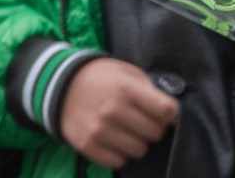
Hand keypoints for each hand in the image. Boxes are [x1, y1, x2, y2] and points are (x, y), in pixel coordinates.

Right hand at [58, 57, 178, 168]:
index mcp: (126, 89)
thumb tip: (169, 110)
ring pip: (140, 150)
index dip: (173, 114)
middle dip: (156, 128)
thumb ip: (148, 88)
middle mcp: (114, 111)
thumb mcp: (126, 71)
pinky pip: (119, 162)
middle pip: (155, 133)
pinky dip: (122, 154)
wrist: (61, 86)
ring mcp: (100, 131)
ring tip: (132, 131)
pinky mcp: (88, 146)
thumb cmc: (101, 77)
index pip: (165, 109)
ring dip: (140, 142)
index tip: (170, 115)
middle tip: (148, 121)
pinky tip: (118, 141)